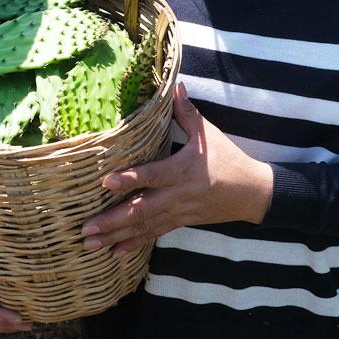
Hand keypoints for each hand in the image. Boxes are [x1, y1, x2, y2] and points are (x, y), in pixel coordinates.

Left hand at [81, 83, 274, 255]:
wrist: (252, 194)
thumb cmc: (228, 160)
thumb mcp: (209, 134)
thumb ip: (187, 112)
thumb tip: (176, 85)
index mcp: (182, 170)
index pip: (152, 175)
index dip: (129, 179)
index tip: (105, 182)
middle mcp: (177, 195)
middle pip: (141, 210)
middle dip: (112, 220)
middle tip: (86, 228)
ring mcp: (177, 212)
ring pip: (143, 226)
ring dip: (116, 236)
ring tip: (91, 242)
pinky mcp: (179, 222)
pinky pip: (153, 234)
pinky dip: (133, 244)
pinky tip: (113, 252)